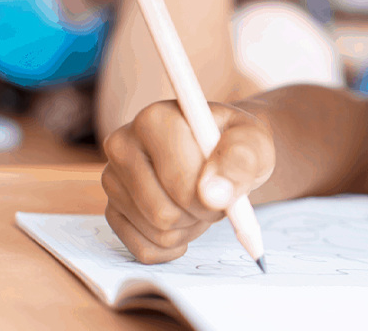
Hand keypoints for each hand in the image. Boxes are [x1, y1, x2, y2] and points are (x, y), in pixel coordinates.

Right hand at [101, 100, 274, 263]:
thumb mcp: (255, 144)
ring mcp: (112, 179)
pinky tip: (185, 222)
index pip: (179, 182)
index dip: (214, 196)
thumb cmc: (238, 147)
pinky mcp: (112, 209)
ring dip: (190, 227)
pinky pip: (143, 248)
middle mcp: (122, 145)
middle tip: (215, 196)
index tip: (227, 184)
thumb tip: (213, 195)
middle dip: (200, 214)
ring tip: (200, 202)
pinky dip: (173, 245)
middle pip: (162, 212)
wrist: (224, 155)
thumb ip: (241, 160)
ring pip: (156, 232)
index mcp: (154, 119)